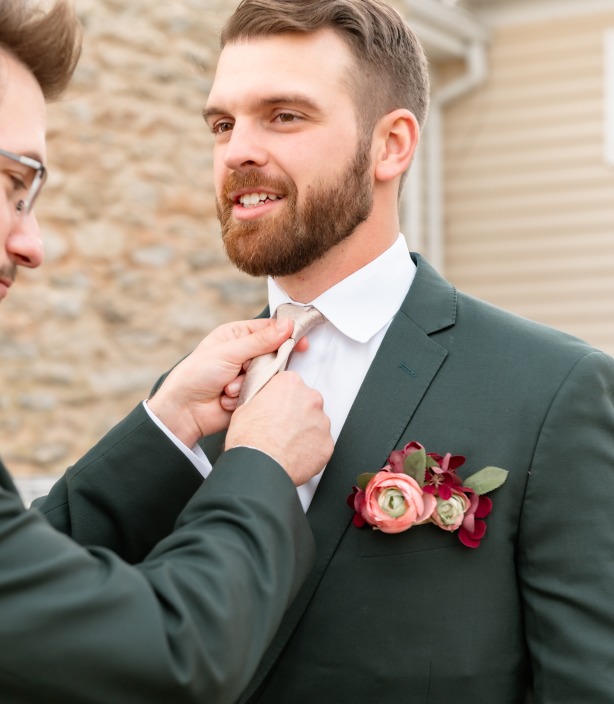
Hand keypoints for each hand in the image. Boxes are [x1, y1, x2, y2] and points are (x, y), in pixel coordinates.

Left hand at [147, 318, 294, 446]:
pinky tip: (227, 399)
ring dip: (248, 384)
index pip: (270, 329)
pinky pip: (261, 393)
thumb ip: (260, 341)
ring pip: (268, 376)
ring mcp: (246, 374)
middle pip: (272, 355)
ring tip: (228, 389)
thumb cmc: (197, 375)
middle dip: (260, 367)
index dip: (286, 335)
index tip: (300, 342)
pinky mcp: (249, 394)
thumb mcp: (229, 352)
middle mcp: (243, 353)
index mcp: (237, 335)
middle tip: (248, 371)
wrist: (184, 411)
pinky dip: (245, 398)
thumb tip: (287, 326)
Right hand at [225, 371, 333, 485]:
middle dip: (295, 413)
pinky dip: (309, 449)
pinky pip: (319, 444)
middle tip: (278, 426)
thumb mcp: (244, 407)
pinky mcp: (327, 444)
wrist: (260, 466)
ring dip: (303, 430)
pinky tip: (293, 454)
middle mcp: (311, 399)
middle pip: (305, 401)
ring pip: (314, 423)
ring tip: (284, 443)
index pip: (288, 383)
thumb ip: (261, 398)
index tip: (275, 407)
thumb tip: (261, 401)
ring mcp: (322, 422)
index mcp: (290, 384)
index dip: (279, 397)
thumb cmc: (250, 438)